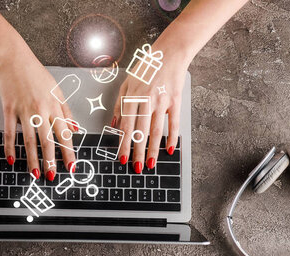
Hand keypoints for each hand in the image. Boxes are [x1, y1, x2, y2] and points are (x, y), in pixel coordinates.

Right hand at [0, 53, 75, 180]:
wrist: (14, 59)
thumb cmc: (36, 74)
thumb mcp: (57, 91)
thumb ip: (66, 112)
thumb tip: (76, 130)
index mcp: (54, 106)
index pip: (64, 134)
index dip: (68, 151)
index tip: (71, 165)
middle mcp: (40, 110)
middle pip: (47, 141)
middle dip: (51, 161)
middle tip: (52, 176)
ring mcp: (23, 111)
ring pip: (29, 140)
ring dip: (33, 159)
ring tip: (35, 173)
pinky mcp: (9, 110)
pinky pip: (9, 133)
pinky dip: (10, 147)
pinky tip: (12, 159)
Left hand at [112, 39, 189, 172]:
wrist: (169, 53)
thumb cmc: (146, 69)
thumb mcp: (126, 84)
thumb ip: (119, 105)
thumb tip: (114, 125)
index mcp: (131, 97)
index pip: (126, 126)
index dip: (124, 144)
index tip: (122, 158)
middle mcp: (146, 100)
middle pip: (140, 132)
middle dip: (137, 152)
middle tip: (136, 167)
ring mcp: (161, 100)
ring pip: (156, 130)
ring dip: (153, 149)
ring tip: (150, 164)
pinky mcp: (175, 100)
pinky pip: (173, 123)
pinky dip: (172, 137)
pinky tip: (170, 149)